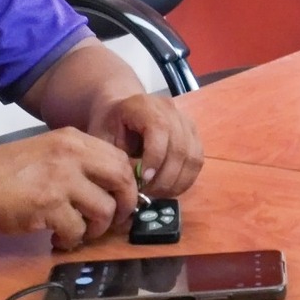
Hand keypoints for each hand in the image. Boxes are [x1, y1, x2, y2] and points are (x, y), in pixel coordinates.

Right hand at [0, 127, 138, 248]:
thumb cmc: (4, 171)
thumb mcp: (46, 152)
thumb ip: (77, 163)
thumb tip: (111, 188)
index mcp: (73, 140)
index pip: (121, 159)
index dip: (128, 184)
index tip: (121, 201)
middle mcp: (72, 154)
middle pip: (122, 181)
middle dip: (123, 207)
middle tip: (111, 222)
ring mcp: (60, 179)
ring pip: (104, 210)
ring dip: (96, 229)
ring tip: (78, 233)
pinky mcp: (47, 205)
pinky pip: (77, 230)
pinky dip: (71, 241)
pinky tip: (57, 239)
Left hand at [89, 92, 204, 196]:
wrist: (120, 111)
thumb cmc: (108, 126)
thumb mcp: (102, 139)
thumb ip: (116, 158)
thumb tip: (135, 184)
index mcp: (144, 106)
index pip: (160, 129)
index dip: (155, 157)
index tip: (142, 179)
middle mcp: (170, 110)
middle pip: (179, 147)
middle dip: (164, 177)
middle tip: (147, 193)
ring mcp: (185, 122)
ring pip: (192, 156)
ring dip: (176, 181)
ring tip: (157, 193)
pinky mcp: (194, 135)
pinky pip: (197, 161)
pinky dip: (185, 179)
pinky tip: (168, 188)